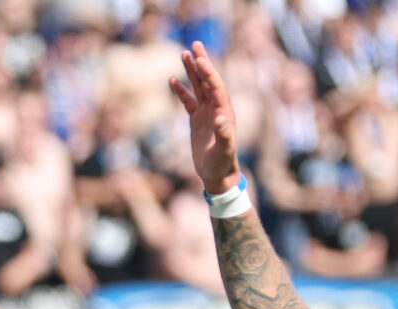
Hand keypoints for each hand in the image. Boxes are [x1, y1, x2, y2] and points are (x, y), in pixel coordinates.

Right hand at [169, 41, 241, 194]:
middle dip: (202, 63)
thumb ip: (225, 135)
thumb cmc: (222, 163)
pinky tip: (172, 80)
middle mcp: (217, 108)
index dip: (209, 73)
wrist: (217, 174)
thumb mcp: (224, 150)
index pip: (216, 87)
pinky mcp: (197, 120)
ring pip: (198, 87)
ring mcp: (206, 113)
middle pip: (208, 80)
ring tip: (184, 54)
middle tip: (196, 44)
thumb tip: (222, 120)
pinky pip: (188, 101)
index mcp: (224, 112)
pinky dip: (181, 91)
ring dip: (192, 71)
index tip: (200, 59)